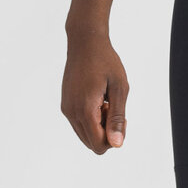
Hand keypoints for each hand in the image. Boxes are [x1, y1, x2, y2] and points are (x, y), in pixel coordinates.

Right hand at [61, 30, 128, 153]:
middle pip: (92, 143)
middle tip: (114, 107)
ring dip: (98, 125)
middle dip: (107, 132)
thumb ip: (117, 118)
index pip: (99, 145)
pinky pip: (79, 124)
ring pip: (85, 135)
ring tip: (105, 101)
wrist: (85, 42)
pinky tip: (98, 98)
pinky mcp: (65, 105)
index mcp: (85, 109)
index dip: (115, 137)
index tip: (122, 116)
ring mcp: (66, 109)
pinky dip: (91, 119)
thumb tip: (117, 144)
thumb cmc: (105, 61)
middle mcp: (71, 112)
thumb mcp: (119, 88)